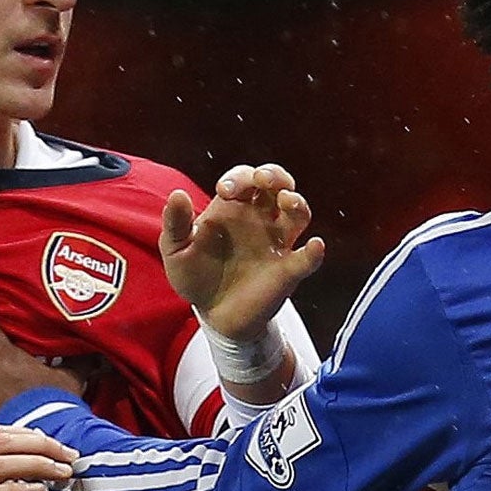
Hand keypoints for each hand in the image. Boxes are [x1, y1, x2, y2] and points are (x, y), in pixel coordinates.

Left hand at [162, 163, 325, 339]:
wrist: (212, 315)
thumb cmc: (195, 277)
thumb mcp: (175, 250)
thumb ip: (175, 223)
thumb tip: (177, 194)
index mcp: (235, 207)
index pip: (245, 178)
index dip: (239, 177)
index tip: (224, 191)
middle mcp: (261, 220)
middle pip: (279, 184)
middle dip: (274, 175)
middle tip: (261, 179)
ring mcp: (277, 244)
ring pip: (299, 213)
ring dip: (297, 202)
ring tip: (287, 201)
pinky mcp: (288, 271)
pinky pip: (308, 259)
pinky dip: (315, 252)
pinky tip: (314, 246)